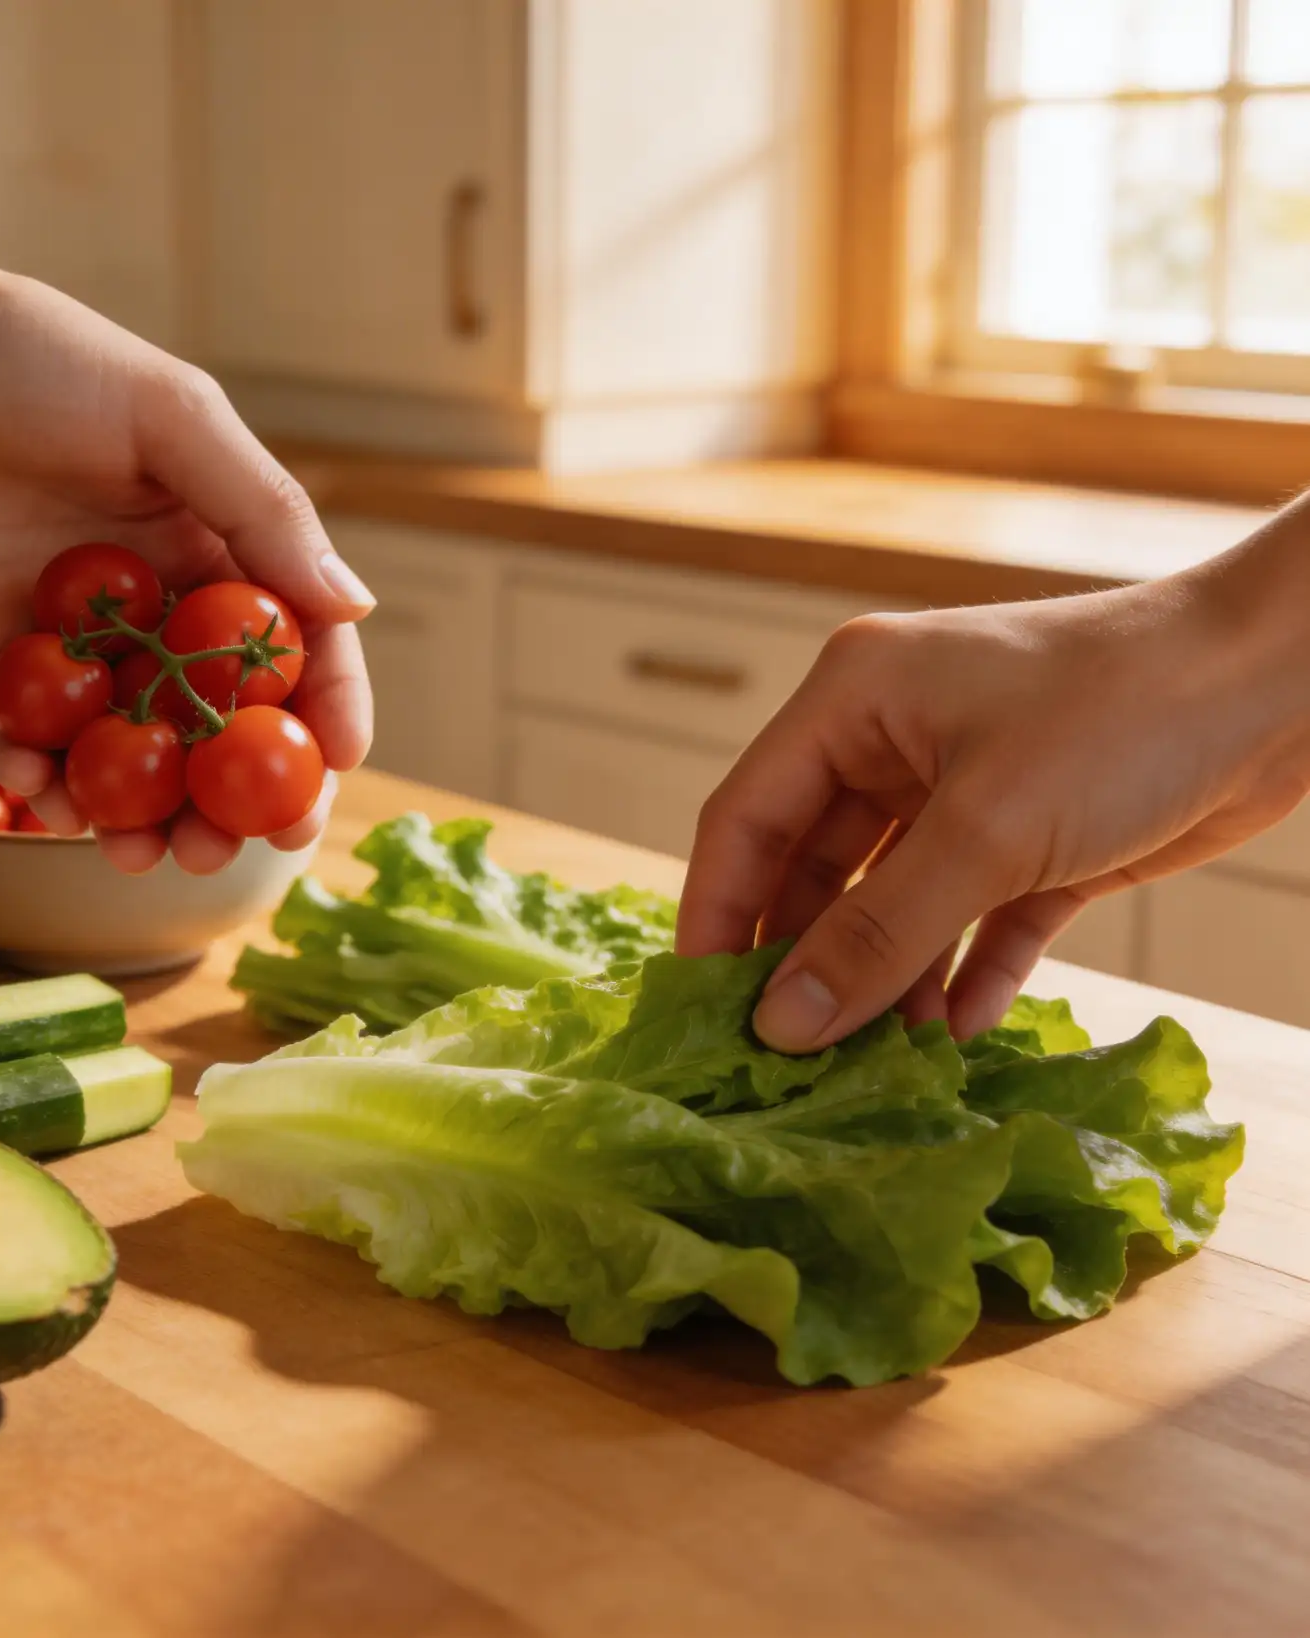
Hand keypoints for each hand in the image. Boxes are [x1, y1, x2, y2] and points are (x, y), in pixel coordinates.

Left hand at [0, 254, 372, 873]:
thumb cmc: (36, 353)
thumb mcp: (171, 414)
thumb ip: (263, 509)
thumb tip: (356, 606)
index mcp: (213, 550)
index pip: (291, 648)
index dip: (323, 711)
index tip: (336, 770)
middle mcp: (148, 610)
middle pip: (211, 724)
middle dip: (228, 797)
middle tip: (228, 847)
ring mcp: (65, 644)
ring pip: (120, 752)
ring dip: (137, 812)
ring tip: (145, 856)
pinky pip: (11, 738)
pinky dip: (32, 779)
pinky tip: (48, 800)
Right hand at [677, 551, 1309, 1050]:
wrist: (1288, 681)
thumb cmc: (1124, 715)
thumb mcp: (986, 830)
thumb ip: (876, 933)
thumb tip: (780, 1025)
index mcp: (852, 702)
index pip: (746, 816)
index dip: (715, 913)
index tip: (698, 1010)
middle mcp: (893, 743)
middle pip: (813, 869)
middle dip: (804, 961)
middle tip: (784, 1056)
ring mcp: (963, 793)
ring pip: (890, 905)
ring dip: (883, 981)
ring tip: (870, 1068)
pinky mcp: (1032, 842)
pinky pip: (971, 923)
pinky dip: (960, 976)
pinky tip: (952, 1039)